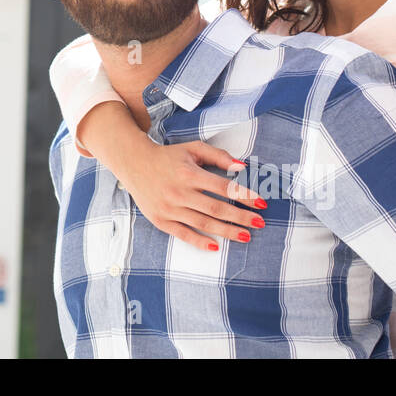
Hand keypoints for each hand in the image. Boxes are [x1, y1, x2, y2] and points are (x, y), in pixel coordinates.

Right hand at [119, 135, 266, 252]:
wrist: (134, 163)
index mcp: (189, 173)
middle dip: (241, 217)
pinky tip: (216, 246)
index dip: (244, 196)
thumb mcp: (192, 149)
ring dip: (227, 231)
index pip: (223, 187)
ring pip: (203, 223)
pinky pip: (183, 234)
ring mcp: (169, 208)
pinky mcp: (161, 220)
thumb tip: (242, 166)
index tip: (262, 203)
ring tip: (246, 236)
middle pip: (216, 208)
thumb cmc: (168, 156)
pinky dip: (199, 241)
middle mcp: (179, 192)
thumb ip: (218, 155)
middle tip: (260, 223)